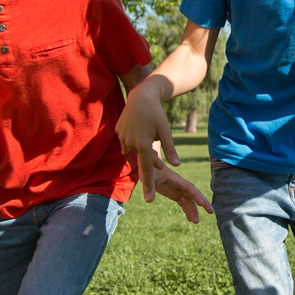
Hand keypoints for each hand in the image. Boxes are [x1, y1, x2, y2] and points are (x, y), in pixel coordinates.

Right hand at [116, 80, 177, 201]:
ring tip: (146, 127)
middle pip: (142, 157)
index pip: (147, 170)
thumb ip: (170, 149)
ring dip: (141, 144)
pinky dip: (133, 137)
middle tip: (152, 134)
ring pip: (134, 148)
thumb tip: (176, 166)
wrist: (141, 95)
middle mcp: (130, 143)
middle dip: (149, 153)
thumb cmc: (156, 113)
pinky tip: (137, 126)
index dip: (149, 185)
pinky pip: (127, 140)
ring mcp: (122, 137)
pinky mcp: (118, 131)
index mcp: (143, 144)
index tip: (149, 199)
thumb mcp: (166, 131)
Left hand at [149, 156, 214, 222]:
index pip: (189, 188)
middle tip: (212, 212)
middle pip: (194, 194)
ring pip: (188, 201)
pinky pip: (183, 203)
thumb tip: (149, 201)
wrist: (148, 163)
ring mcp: (177, 189)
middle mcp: (179, 185)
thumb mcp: (147, 176)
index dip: (196, 195)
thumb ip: (149, 187)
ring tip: (195, 222)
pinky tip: (189, 219)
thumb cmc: (147, 167)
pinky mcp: (174, 193)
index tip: (202, 203)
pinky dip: (187, 210)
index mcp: (176, 179)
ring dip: (193, 210)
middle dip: (203, 202)